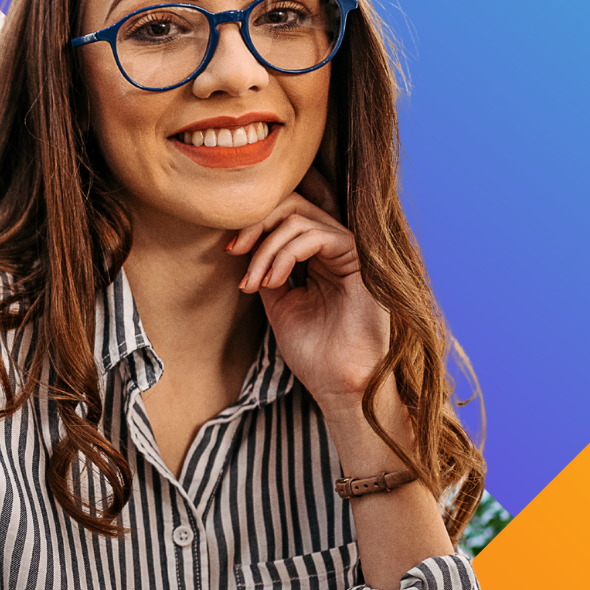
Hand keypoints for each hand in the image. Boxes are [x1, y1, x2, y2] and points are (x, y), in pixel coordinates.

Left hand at [224, 167, 382, 410]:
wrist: (338, 384)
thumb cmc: (312, 352)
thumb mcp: (278, 303)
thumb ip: (266, 271)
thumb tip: (244, 246)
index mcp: (318, 258)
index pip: (285, 215)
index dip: (253, 224)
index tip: (229, 251)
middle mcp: (334, 249)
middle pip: (292, 204)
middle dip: (256, 224)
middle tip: (235, 251)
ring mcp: (348, 253)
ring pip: (300, 218)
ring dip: (266, 249)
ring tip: (256, 283)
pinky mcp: (359, 261)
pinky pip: (318, 235)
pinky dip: (286, 254)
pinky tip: (275, 282)